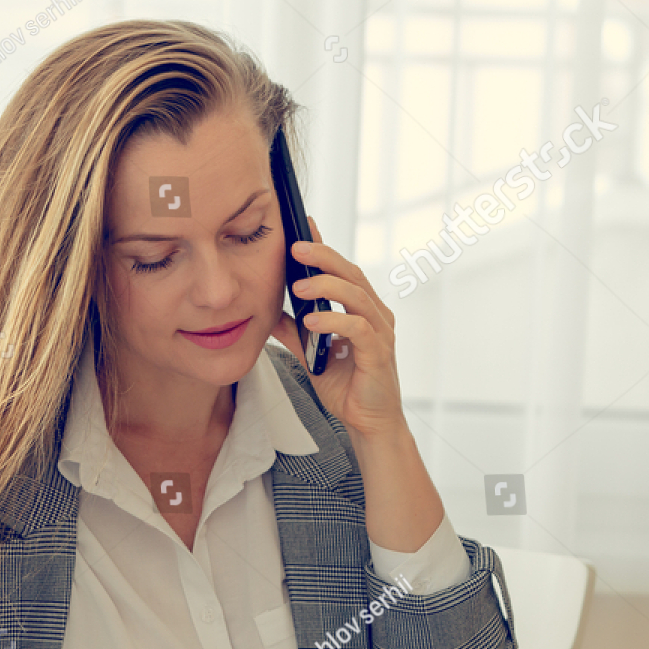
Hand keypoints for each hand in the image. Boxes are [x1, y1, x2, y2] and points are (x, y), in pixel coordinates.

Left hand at [271, 215, 404, 440]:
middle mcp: (374, 314)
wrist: (366, 422)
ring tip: (299, 287)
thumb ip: (294, 330)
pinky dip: (333, 321)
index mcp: (361, 309)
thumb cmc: (346, 386)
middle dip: (322, 257)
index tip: (303, 226)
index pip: (342, 270)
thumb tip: (269, 310)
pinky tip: (311, 322)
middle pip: (351, 273)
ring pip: (356, 295)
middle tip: (294, 248)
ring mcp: (380, 332)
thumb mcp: (310, 353)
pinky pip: (358, 328)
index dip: (324, 248)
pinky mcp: (379, 353)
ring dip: (326, 287)